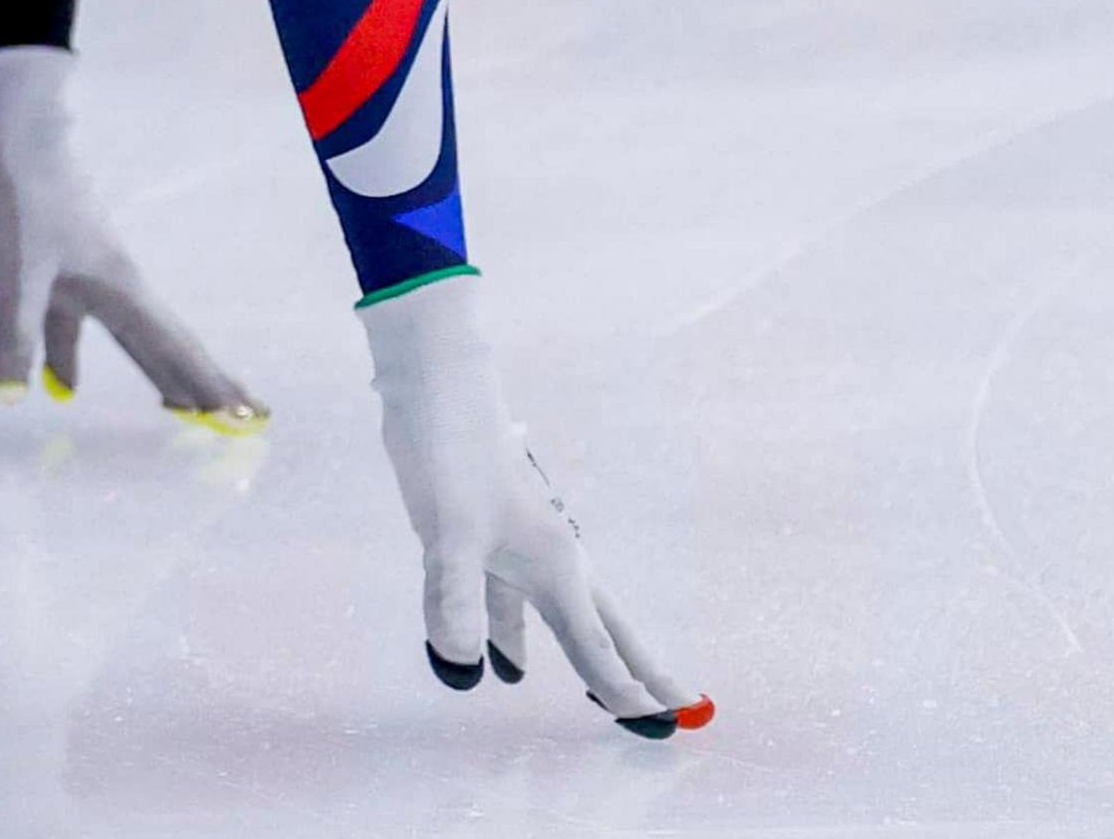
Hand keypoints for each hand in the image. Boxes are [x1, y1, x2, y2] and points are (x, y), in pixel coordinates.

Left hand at [0, 46, 264, 431]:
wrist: (11, 130)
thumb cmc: (24, 196)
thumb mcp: (16, 271)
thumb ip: (14, 334)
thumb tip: (8, 396)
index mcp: (118, 288)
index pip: (173, 348)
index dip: (206, 386)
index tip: (245, 418)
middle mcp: (112, 284)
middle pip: (162, 345)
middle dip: (195, 383)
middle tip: (236, 419)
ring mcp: (83, 273)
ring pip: (121, 336)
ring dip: (142, 370)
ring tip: (166, 408)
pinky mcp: (51, 264)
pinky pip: (69, 323)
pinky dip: (67, 352)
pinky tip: (57, 384)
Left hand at [363, 272, 710, 736]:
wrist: (436, 388)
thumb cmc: (449, 454)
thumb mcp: (447, 532)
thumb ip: (455, 600)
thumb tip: (465, 667)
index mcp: (556, 566)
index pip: (597, 645)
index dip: (622, 688)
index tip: (659, 726)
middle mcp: (552, 559)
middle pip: (604, 631)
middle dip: (635, 673)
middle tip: (677, 713)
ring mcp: (521, 548)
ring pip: (562, 619)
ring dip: (584, 658)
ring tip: (603, 701)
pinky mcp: (487, 538)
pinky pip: (512, 604)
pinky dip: (514, 636)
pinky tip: (503, 665)